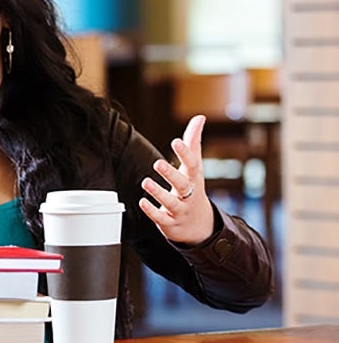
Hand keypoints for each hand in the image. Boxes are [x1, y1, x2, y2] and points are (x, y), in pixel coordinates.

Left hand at [138, 115, 214, 245]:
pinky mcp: (170, 223)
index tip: (177, 141)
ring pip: (171, 203)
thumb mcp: (194, 167)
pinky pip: (161, 218)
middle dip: (171, 174)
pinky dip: (152, 211)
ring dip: (158, 193)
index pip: (193, 165)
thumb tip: (199, 117)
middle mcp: (189, 194)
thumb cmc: (193, 189)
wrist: (200, 225)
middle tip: (157, 163)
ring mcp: (181, 210)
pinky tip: (142, 202)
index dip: (186, 153)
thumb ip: (194, 142)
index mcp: (194, 179)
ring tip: (145, 182)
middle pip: (183, 184)